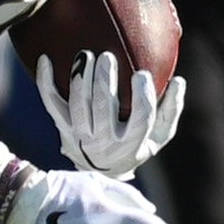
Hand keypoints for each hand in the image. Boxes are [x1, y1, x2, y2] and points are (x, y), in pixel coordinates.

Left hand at [36, 53, 184, 179]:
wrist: (101, 169)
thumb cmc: (136, 144)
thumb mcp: (158, 136)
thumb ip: (171, 110)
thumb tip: (178, 81)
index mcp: (132, 144)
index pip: (140, 119)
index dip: (142, 96)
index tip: (141, 73)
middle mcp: (104, 143)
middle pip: (103, 109)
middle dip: (105, 81)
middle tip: (107, 56)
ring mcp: (80, 136)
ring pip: (78, 105)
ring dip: (81, 79)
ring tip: (86, 54)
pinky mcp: (63, 127)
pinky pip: (51, 103)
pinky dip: (46, 82)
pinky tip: (44, 59)